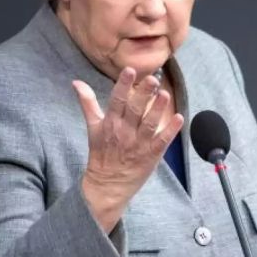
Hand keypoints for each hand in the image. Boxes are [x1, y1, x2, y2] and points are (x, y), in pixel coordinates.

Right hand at [71, 67, 183, 232]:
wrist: (107, 186)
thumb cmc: (101, 153)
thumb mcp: (93, 127)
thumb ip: (87, 103)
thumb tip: (76, 82)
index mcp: (110, 123)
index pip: (117, 100)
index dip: (124, 85)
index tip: (130, 70)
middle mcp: (124, 132)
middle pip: (135, 110)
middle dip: (144, 94)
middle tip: (153, 79)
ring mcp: (139, 144)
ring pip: (150, 124)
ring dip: (158, 109)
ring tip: (165, 95)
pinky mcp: (151, 155)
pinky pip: (162, 141)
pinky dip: (171, 130)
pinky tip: (179, 118)